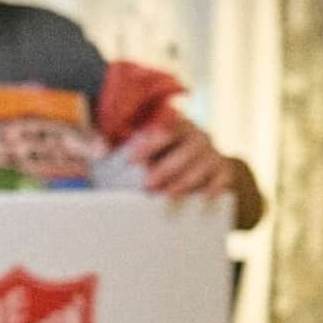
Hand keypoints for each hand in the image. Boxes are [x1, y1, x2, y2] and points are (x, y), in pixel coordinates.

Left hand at [122, 114, 264, 227]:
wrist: (210, 165)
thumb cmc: (167, 156)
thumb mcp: (150, 147)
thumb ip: (125, 146)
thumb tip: (97, 151)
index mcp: (176, 124)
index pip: (164, 128)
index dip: (148, 143)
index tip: (131, 160)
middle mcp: (197, 135)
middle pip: (184, 148)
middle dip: (165, 167)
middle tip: (148, 183)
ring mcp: (212, 153)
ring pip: (201, 165)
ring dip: (184, 180)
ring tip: (168, 194)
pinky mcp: (224, 170)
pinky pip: (221, 178)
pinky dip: (213, 188)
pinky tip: (203, 198)